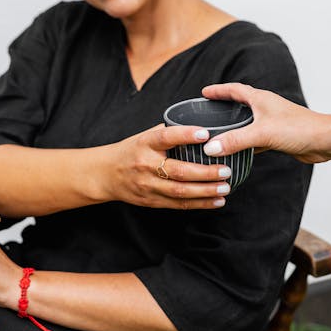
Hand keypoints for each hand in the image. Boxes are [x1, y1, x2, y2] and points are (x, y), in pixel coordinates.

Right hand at [100, 124, 232, 209]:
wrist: (105, 174)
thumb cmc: (131, 151)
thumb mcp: (144, 136)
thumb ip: (169, 133)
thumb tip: (200, 126)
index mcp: (145, 143)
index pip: (166, 137)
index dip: (185, 135)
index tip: (206, 133)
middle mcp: (145, 164)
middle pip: (178, 171)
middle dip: (205, 173)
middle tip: (225, 170)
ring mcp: (148, 185)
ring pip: (180, 191)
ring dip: (206, 191)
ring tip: (225, 187)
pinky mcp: (151, 201)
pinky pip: (179, 204)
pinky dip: (200, 204)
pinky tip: (217, 201)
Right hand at [201, 83, 330, 163]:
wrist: (325, 140)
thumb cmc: (300, 128)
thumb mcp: (262, 133)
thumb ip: (235, 140)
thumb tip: (211, 147)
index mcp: (260, 99)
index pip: (234, 90)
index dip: (218, 91)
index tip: (204, 93)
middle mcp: (265, 108)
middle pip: (239, 104)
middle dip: (223, 107)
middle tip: (206, 113)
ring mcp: (272, 122)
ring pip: (246, 123)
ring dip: (233, 128)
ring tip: (217, 134)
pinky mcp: (277, 136)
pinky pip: (255, 138)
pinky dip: (244, 144)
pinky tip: (237, 153)